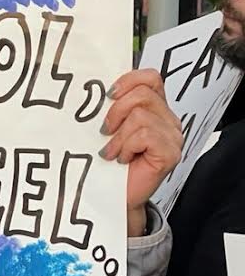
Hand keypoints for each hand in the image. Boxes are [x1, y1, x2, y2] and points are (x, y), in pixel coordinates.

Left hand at [100, 69, 182, 236]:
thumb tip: (102, 90)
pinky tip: (123, 159)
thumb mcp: (112, 129)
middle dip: (117, 111)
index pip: (151, 78)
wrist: (115, 197)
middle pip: (143, 94)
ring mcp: (173, 137)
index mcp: (156, 109)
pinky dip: (127, 146)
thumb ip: (115, 108)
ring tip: (114, 151)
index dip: (129, 80)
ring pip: (141, 116)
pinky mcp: (171, 153)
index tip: (109, 95)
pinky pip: (145, 135)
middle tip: (105, 131)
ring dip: (120, 136)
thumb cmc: (112, 165)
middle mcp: (168, 120)